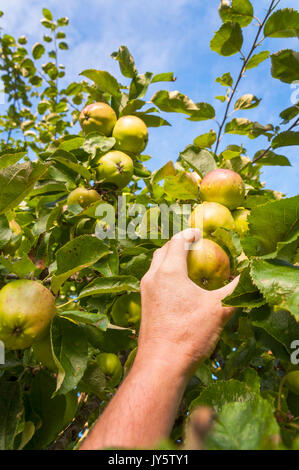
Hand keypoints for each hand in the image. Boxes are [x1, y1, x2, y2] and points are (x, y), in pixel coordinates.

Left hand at [138, 229, 238, 373]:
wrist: (161, 364)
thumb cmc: (189, 334)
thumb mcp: (218, 309)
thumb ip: (234, 290)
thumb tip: (246, 277)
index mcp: (169, 272)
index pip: (177, 242)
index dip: (189, 234)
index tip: (199, 233)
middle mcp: (153, 277)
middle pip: (163, 250)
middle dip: (177, 243)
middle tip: (193, 244)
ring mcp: (145, 291)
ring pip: (155, 265)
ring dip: (169, 258)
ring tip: (186, 262)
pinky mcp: (144, 304)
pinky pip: (153, 279)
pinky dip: (164, 273)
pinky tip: (177, 287)